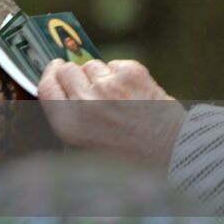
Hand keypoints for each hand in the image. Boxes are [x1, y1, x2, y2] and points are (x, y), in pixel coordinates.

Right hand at [37, 58, 185, 166]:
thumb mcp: (88, 149)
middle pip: (66, 70)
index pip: (46, 85)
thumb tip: (60, 91)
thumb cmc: (133, 159)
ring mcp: (108, 86)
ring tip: (118, 96)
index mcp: (68, 125)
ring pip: (92, 65)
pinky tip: (134, 92)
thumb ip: (69, 120)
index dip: (50, 74)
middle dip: (75, 74)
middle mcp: (84, 103)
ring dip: (100, 76)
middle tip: (89, 83)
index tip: (56, 68)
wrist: (177, 157)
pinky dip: (123, 74)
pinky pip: (116, 64)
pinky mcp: (130, 74)